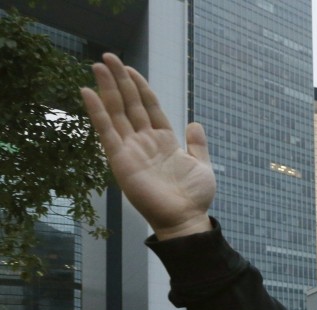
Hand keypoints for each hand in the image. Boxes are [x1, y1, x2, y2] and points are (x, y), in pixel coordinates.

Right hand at [80, 53, 214, 238]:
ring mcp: (131, 149)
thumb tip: (195, 123)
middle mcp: (144, 141)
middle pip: (129, 104)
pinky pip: (106, 132)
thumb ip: (197, 144)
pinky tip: (87, 92)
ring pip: (116, 112)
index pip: (149, 107)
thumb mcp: (202, 165)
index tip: (129, 68)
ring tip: (97, 66)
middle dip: (119, 81)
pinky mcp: (120, 159)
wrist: (186, 218)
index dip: (140, 87)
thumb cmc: (194, 197)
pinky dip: (96, 112)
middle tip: (108, 57)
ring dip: (106, 89)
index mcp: (164, 141)